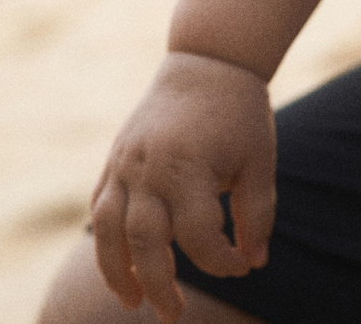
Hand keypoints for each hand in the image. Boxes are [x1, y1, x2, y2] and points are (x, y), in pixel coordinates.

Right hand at [88, 51, 277, 321]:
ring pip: (108, 229)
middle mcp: (148, 167)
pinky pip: (100, 208)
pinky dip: (106, 239)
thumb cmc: (240, 113)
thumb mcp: (260, 159)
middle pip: (145, 241)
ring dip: (117, 271)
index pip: (198, 234)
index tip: (241, 266)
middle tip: (175, 315)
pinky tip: (121, 264)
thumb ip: (257, 213)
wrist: (207, 62)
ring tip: (134, 301)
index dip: (221, 260)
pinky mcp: (114, 160)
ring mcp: (125, 163)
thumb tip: (253, 263)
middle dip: (159, 284)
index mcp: (188, 165)